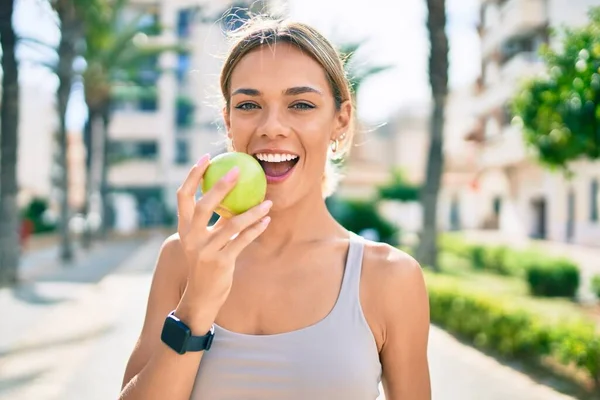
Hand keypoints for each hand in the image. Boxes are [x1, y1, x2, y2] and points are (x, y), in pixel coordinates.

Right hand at [175, 154, 271, 323]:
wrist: (202, 297)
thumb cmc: (206, 262)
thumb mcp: (204, 239)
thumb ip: (212, 218)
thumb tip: (229, 190)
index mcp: (183, 228)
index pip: (183, 196)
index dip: (193, 175)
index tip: (206, 157)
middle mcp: (191, 237)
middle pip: (204, 205)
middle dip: (221, 185)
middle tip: (239, 170)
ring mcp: (205, 251)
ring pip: (230, 223)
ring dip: (251, 210)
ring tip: (267, 201)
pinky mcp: (221, 262)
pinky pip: (242, 240)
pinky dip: (256, 228)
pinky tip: (268, 219)